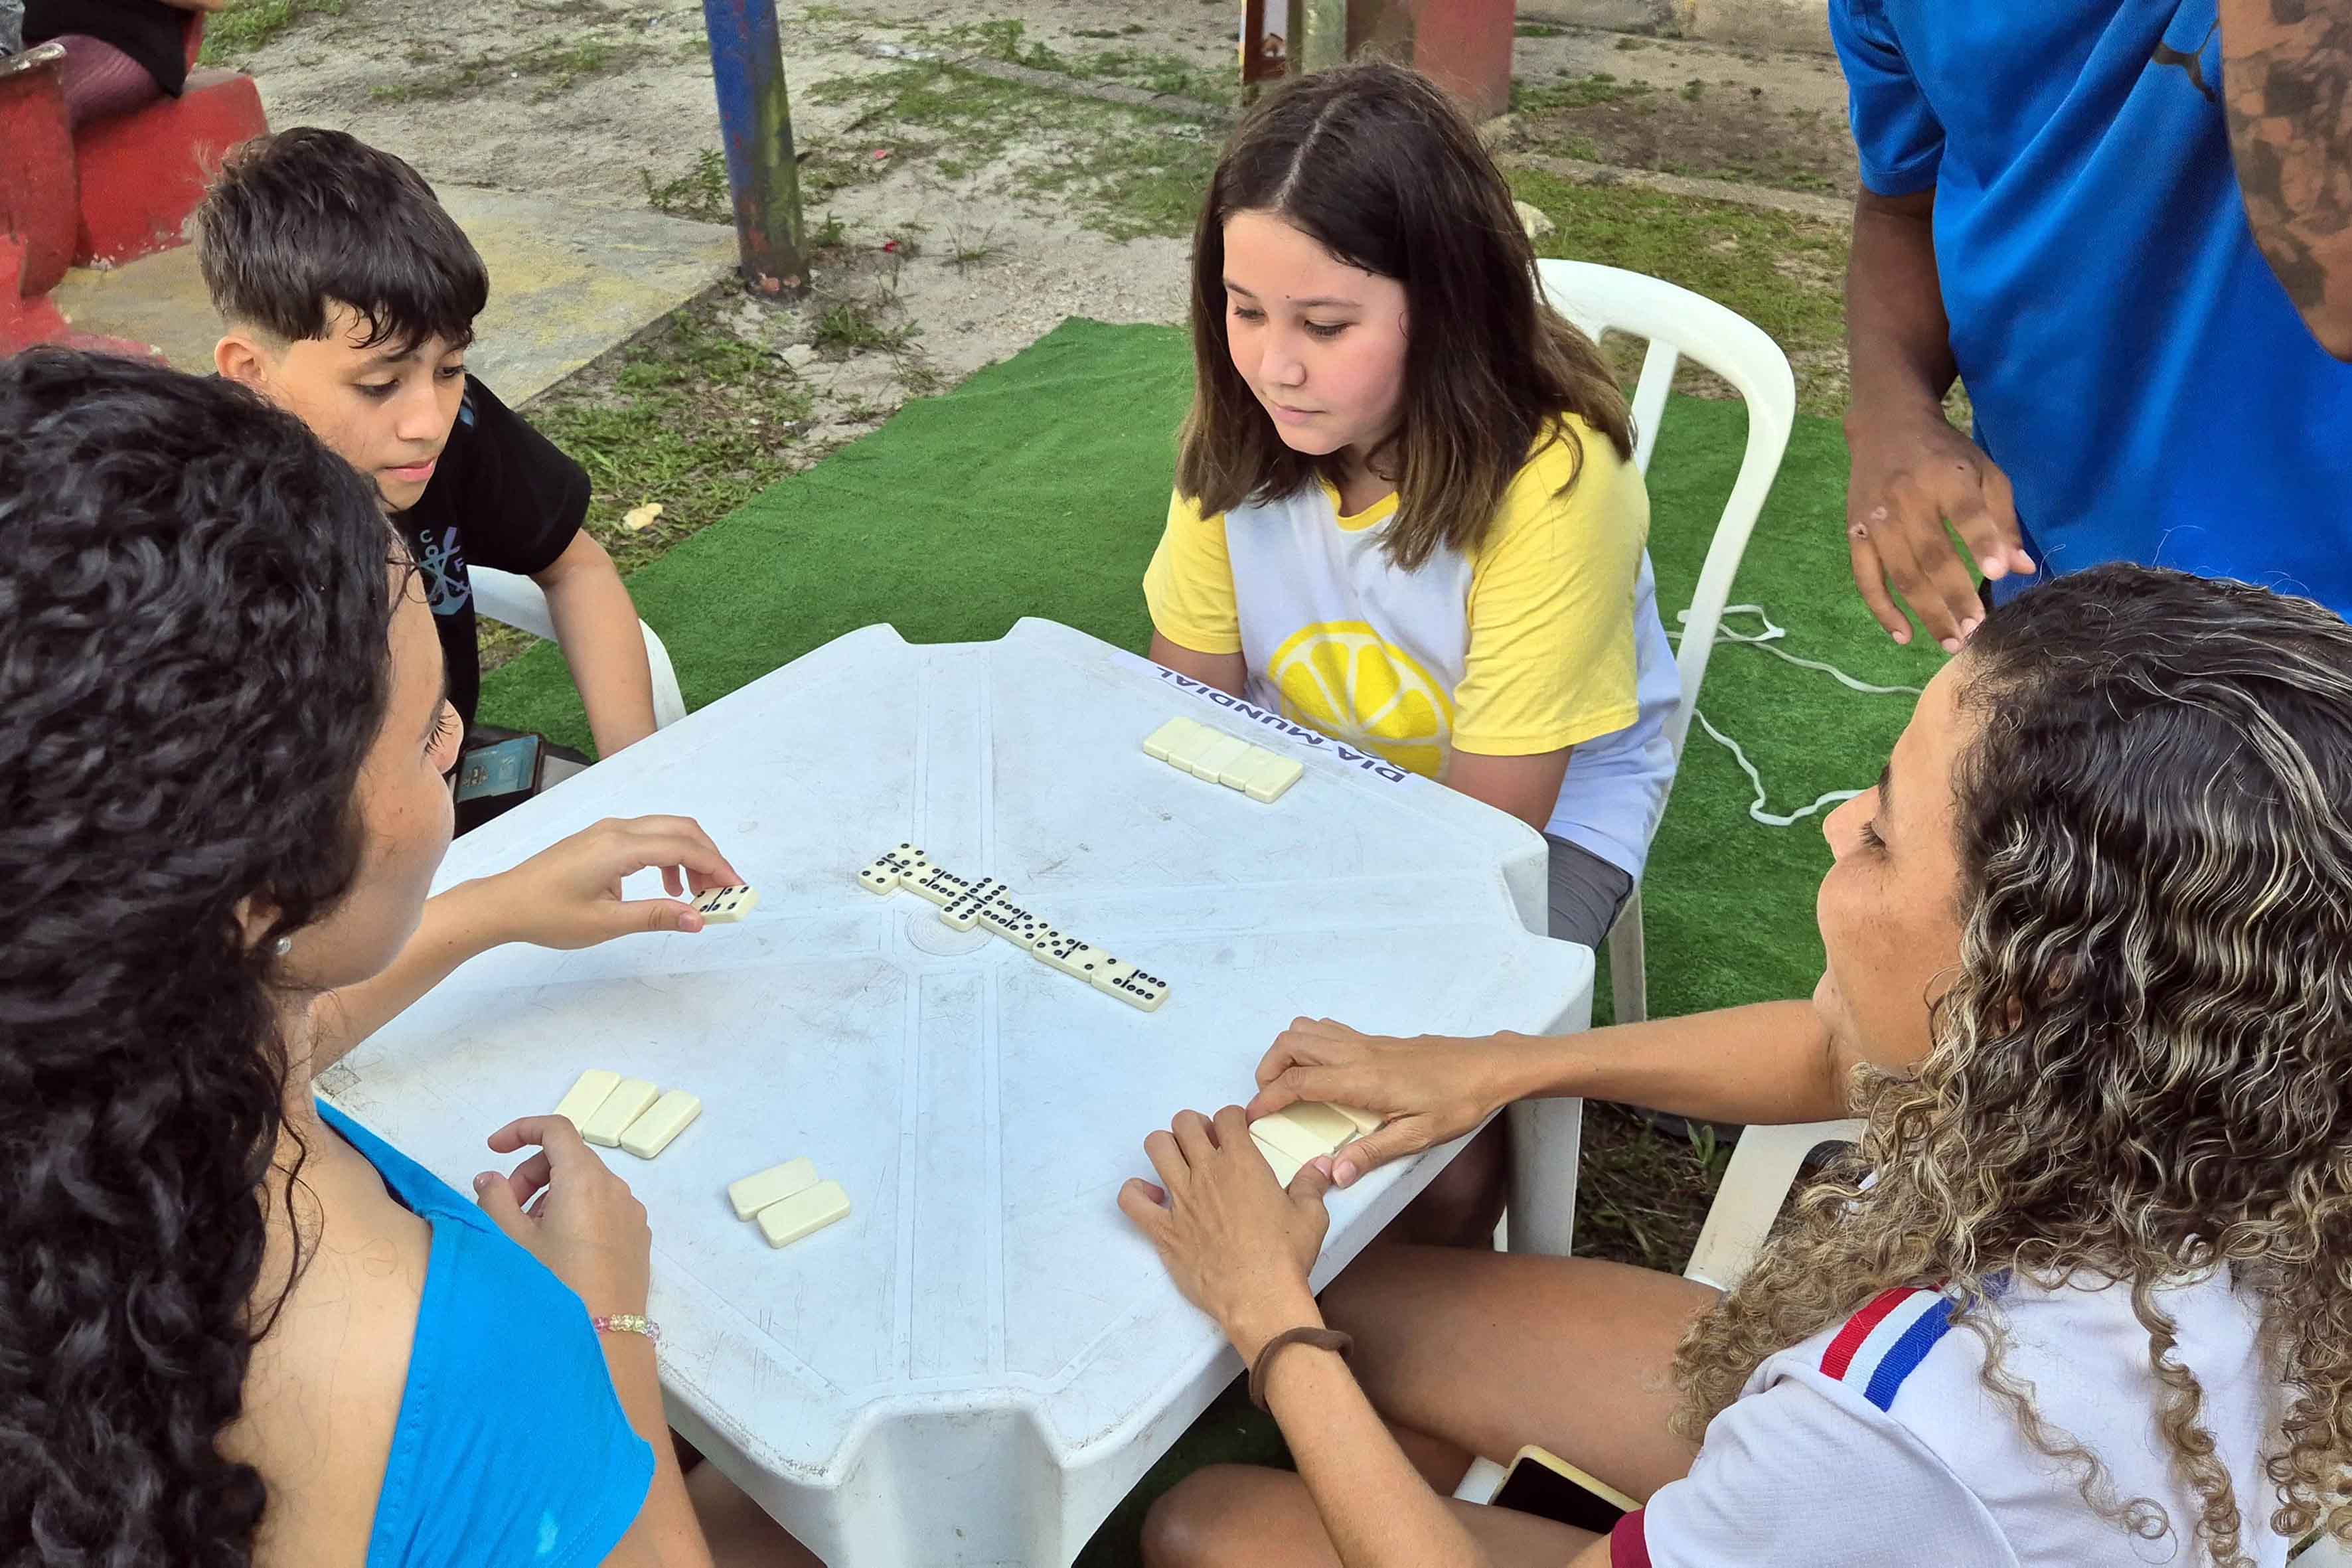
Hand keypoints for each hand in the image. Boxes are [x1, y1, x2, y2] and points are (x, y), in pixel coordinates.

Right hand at [473, 1114, 650, 1318]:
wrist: (604, 1341)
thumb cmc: (552, 1285)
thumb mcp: (511, 1241)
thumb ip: (494, 1200)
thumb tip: (489, 1178)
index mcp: (585, 1180)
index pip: (556, 1129)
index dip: (521, 1129)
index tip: (493, 1149)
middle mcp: (615, 1188)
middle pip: (569, 1158)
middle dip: (531, 1173)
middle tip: (505, 1208)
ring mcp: (631, 1213)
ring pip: (586, 1186)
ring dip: (551, 1196)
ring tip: (529, 1236)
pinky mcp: (638, 1238)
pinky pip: (603, 1209)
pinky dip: (575, 1213)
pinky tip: (557, 1250)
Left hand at [477, 815, 741, 949]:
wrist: (503, 903)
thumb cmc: (547, 914)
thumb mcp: (606, 924)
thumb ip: (656, 916)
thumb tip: (698, 920)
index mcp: (619, 847)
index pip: (683, 847)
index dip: (715, 866)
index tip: (735, 889)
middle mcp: (617, 831)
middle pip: (681, 830)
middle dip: (709, 858)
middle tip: (722, 892)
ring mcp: (608, 831)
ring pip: (666, 831)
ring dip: (690, 858)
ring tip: (695, 895)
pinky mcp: (601, 839)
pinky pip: (648, 838)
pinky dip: (668, 857)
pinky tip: (666, 887)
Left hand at [1118, 1107, 1329, 1360]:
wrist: (1260, 1297)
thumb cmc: (1287, 1255)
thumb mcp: (1311, 1216)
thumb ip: (1311, 1184)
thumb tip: (1321, 1164)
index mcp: (1242, 1162)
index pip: (1226, 1116)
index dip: (1231, 1120)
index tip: (1235, 1133)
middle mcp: (1206, 1172)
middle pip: (1185, 1122)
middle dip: (1195, 1127)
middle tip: (1207, 1147)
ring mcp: (1180, 1199)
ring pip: (1156, 1147)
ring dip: (1165, 1148)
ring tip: (1178, 1164)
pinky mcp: (1162, 1229)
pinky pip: (1130, 1200)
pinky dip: (1135, 1193)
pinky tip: (1152, 1198)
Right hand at [1248, 1017, 1523, 1188]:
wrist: (1486, 1067)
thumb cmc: (1456, 1102)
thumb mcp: (1417, 1137)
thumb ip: (1371, 1153)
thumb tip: (1332, 1175)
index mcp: (1361, 1080)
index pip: (1298, 1082)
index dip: (1267, 1098)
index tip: (1251, 1117)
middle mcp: (1356, 1053)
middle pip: (1290, 1044)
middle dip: (1267, 1069)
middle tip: (1268, 1101)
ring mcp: (1364, 1041)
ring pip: (1305, 1030)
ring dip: (1284, 1053)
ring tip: (1287, 1085)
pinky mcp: (1374, 1039)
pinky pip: (1326, 1029)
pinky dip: (1307, 1043)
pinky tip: (1318, 1071)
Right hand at [1843, 405, 2032, 650]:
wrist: (1886, 427)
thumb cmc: (1945, 455)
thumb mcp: (1985, 473)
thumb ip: (2003, 519)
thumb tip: (2021, 568)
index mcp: (1946, 477)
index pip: (1965, 513)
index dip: (1981, 543)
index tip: (1997, 575)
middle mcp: (1907, 499)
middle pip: (1931, 556)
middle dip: (1955, 597)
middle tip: (1976, 631)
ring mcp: (1877, 519)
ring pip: (1901, 575)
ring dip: (1926, 612)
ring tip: (1951, 641)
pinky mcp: (1855, 533)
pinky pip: (1866, 579)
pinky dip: (1883, 610)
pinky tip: (1903, 636)